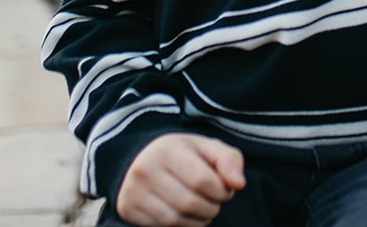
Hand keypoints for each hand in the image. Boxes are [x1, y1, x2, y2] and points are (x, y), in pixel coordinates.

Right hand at [116, 132, 245, 226]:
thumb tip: (239, 184)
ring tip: (203, 210)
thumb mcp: (206, 148)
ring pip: (175, 220)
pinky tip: (186, 216)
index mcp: (167, 149)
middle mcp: (145, 169)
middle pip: (189, 203)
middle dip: (211, 208)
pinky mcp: (127, 209)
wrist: (141, 159)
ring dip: (198, 221)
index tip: (224, 190)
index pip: (203, 181)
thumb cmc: (182, 155)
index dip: (221, 191)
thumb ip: (228, 160)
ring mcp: (133, 191)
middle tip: (214, 202)